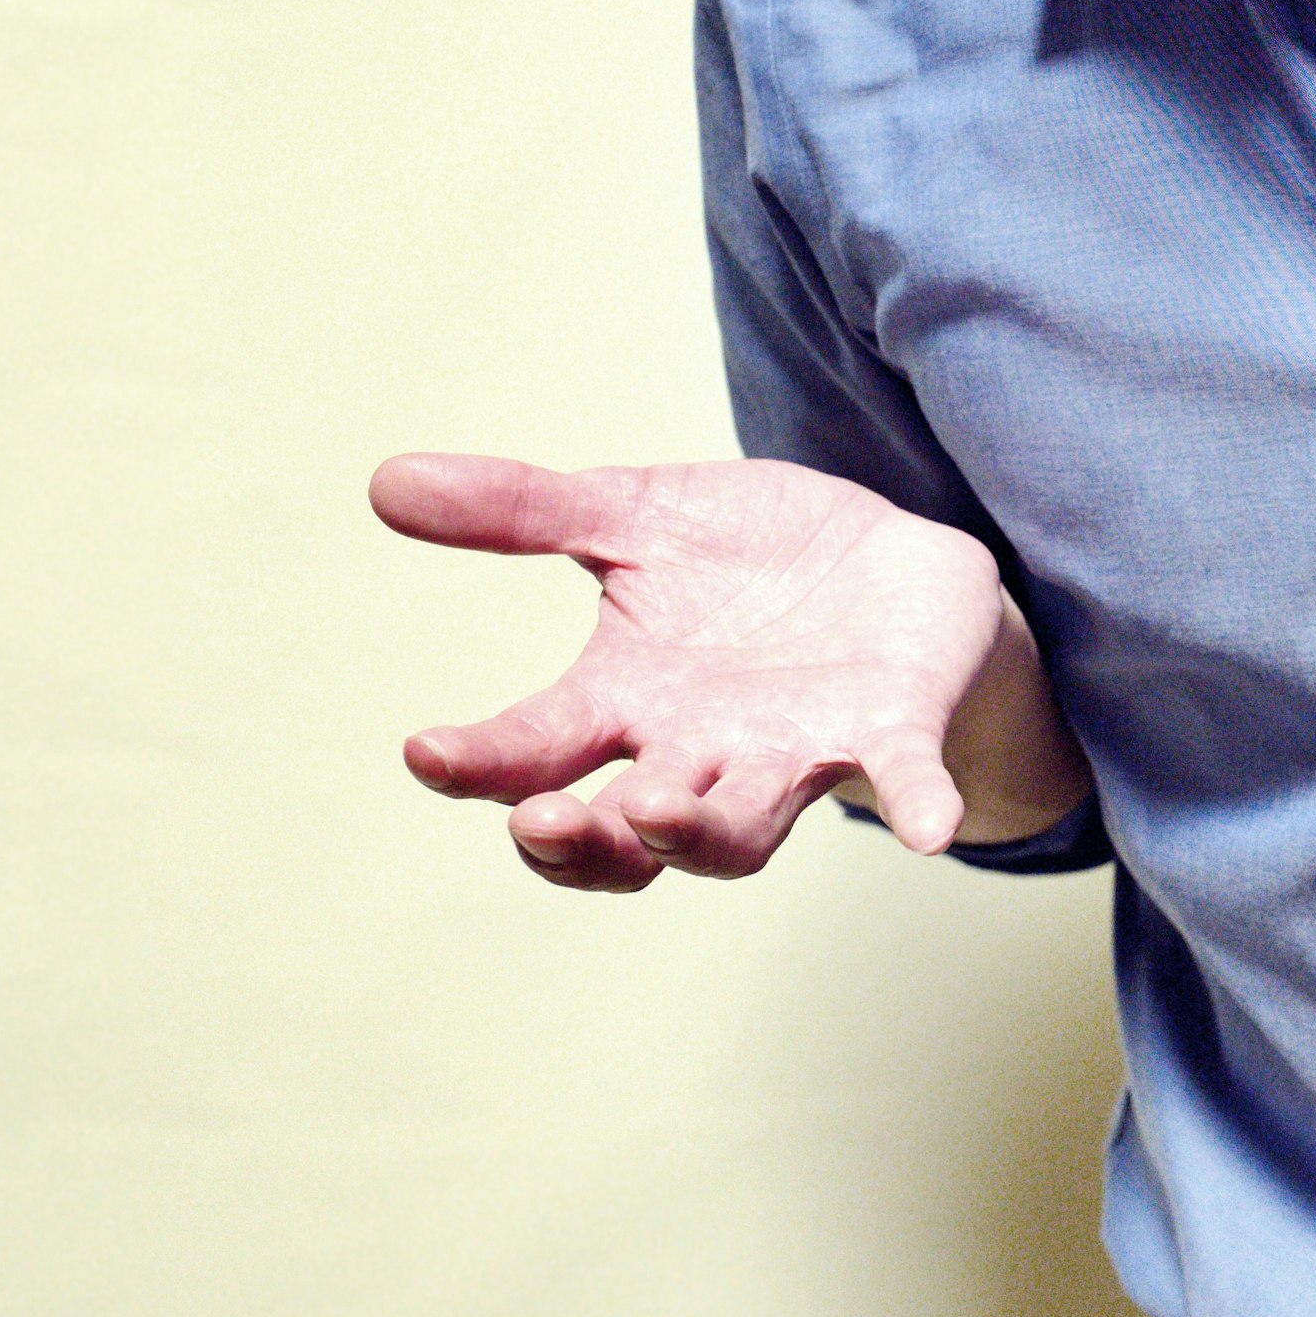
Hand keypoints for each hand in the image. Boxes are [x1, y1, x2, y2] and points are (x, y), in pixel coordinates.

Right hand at [371, 453, 1058, 889]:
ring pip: (738, 835)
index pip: (538, 753)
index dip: (483, 762)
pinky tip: (929, 830)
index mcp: (628, 702)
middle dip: (584, 835)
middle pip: (629, 831)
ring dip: (697, 834)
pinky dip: (918, 802)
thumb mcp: (635, 515)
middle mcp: (701, 753)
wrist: (886, 557)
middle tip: (541, 819)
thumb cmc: (748, 558)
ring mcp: (794, 753)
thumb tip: (386, 481)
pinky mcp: (889, 731)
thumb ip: (526, 508)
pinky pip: (905, 780)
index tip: (427, 751)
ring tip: (656, 814)